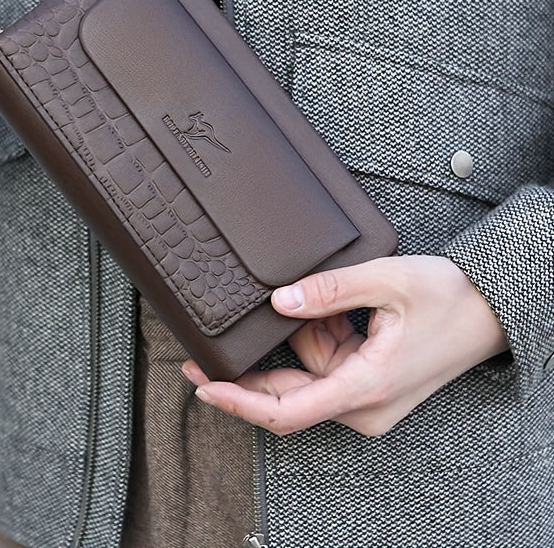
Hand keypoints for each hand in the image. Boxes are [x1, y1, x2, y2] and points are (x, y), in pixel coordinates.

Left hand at [182, 255, 508, 435]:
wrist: (489, 310)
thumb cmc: (448, 299)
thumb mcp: (386, 281)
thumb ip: (329, 290)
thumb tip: (279, 302)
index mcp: (365, 387)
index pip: (286, 412)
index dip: (239, 403)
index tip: (205, 387)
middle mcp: (362, 404)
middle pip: (287, 396)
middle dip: (249, 372)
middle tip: (204, 350)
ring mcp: (364, 397)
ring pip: (305, 373)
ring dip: (299, 339)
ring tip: (326, 302)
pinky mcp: (366, 384)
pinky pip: (324, 364)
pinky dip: (317, 337)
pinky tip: (330, 312)